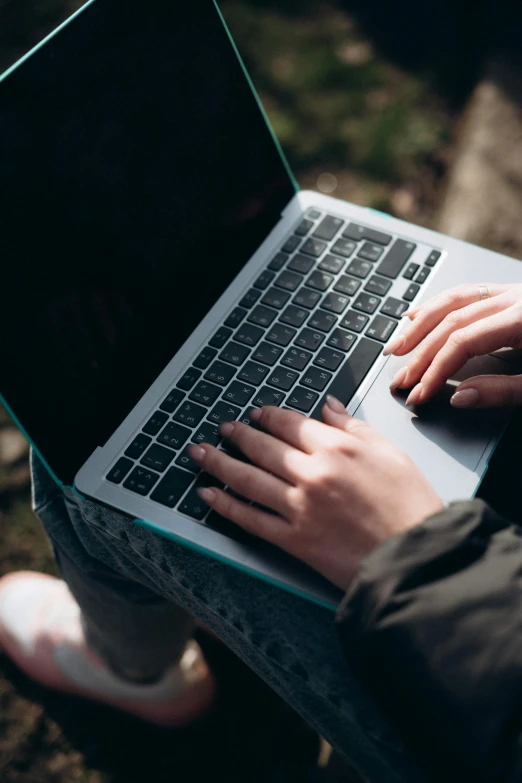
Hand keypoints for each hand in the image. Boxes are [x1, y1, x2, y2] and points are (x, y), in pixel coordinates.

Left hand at [188, 401, 441, 590]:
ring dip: (218, 463)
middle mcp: (312, 472)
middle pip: (262, 447)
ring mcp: (299, 507)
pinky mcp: (294, 539)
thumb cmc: (411, 505)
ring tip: (200, 453)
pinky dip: (226, 506)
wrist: (416, 557)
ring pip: (248, 479)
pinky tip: (209, 494)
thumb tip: (328, 406)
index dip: (268, 417)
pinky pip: (251, 519)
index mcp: (337, 448)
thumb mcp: (390, 453)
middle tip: (223, 428)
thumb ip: (353, 427)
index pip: (290, 424)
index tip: (256, 414)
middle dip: (237, 435)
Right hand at [385, 283, 521, 407]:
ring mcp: (511, 293)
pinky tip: (418, 315)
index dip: (435, 369)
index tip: (420, 392)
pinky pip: (466, 293)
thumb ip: (503, 391)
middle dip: (421, 354)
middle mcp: (514, 299)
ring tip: (398, 347)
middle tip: (401, 379)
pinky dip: (438, 305)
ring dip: (420, 325)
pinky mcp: (511, 296)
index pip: (462, 341)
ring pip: (452, 301)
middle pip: (451, 321)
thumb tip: (460, 397)